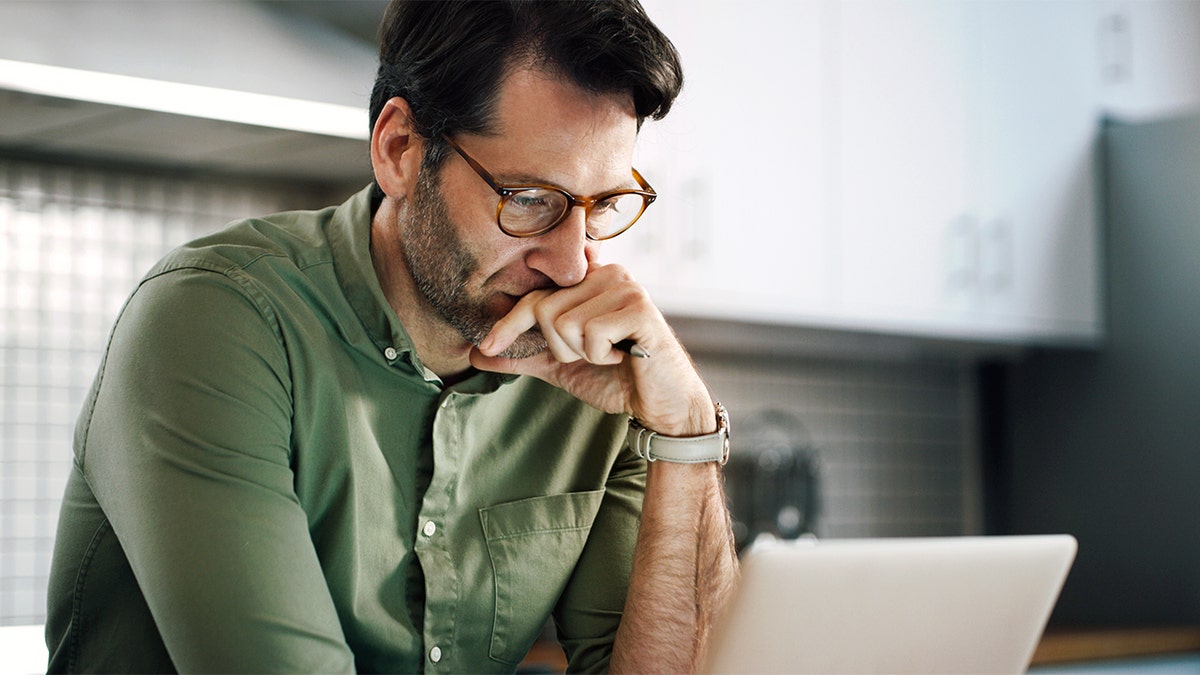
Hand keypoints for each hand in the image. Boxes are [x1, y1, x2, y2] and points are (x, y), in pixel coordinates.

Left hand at [470, 263, 714, 436]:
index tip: (487, 346)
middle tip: (590, 357)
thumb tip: (476, 354)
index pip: (535, 296)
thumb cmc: (616, 380)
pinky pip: (593, 333)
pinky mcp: (641, 309)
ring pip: (567, 323)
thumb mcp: (561, 366)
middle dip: (559, 347)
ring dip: (583, 354)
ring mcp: (627, 288)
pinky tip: (624, 357)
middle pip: (546, 310)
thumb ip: (524, 356)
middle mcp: (608, 274)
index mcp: (589, 281)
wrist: (661, 405)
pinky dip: (602, 356)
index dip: (508, 323)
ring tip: (610, 356)